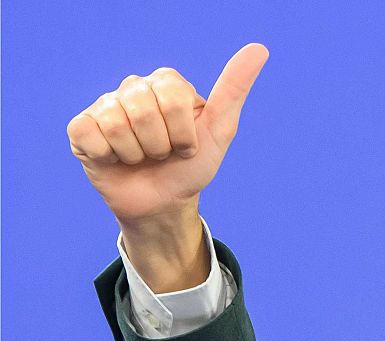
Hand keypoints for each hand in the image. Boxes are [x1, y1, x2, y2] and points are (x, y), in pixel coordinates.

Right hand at [67, 44, 267, 288]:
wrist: (164, 203)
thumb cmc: (192, 166)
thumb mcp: (220, 131)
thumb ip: (234, 89)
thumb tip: (259, 49)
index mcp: (166, 83)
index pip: (172, 97)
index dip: (183, 133)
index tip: (187, 145)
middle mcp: (133, 88)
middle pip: (142, 109)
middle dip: (161, 145)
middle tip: (163, 154)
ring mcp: (104, 106)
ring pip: (116, 124)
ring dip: (136, 154)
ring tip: (142, 157)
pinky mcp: (81, 128)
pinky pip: (89, 133)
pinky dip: (108, 156)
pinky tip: (116, 159)